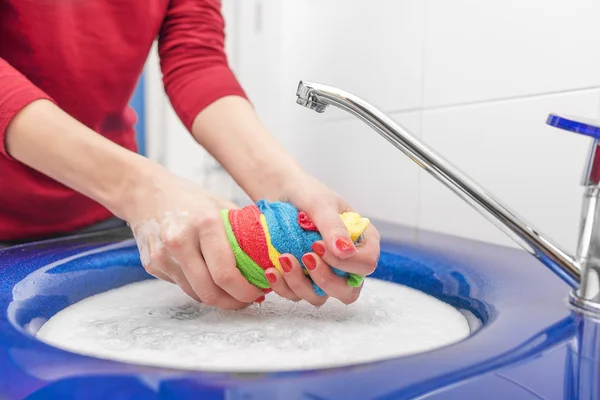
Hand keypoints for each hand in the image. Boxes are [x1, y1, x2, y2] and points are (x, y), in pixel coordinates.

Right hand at [125, 167, 264, 309]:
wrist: (145, 191)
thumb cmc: (190, 198)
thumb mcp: (222, 205)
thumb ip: (244, 231)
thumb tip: (271, 257)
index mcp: (203, 223)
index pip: (226, 274)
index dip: (245, 291)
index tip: (258, 291)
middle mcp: (179, 241)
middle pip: (210, 292)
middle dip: (233, 302)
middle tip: (248, 299)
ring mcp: (162, 255)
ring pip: (195, 294)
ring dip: (218, 299)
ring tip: (233, 293)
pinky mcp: (152, 265)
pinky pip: (182, 286)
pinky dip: (199, 288)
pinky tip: (210, 280)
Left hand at [263, 174, 380, 305]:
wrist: (278, 192)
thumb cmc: (305, 192)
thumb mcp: (321, 204)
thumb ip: (334, 227)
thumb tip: (346, 252)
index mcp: (361, 241)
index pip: (367, 264)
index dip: (347, 263)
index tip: (319, 245)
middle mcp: (346, 261)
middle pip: (348, 291)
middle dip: (325, 280)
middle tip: (305, 257)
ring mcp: (324, 272)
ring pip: (321, 297)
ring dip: (300, 284)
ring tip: (283, 259)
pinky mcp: (303, 279)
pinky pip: (297, 295)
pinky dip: (283, 287)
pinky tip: (272, 271)